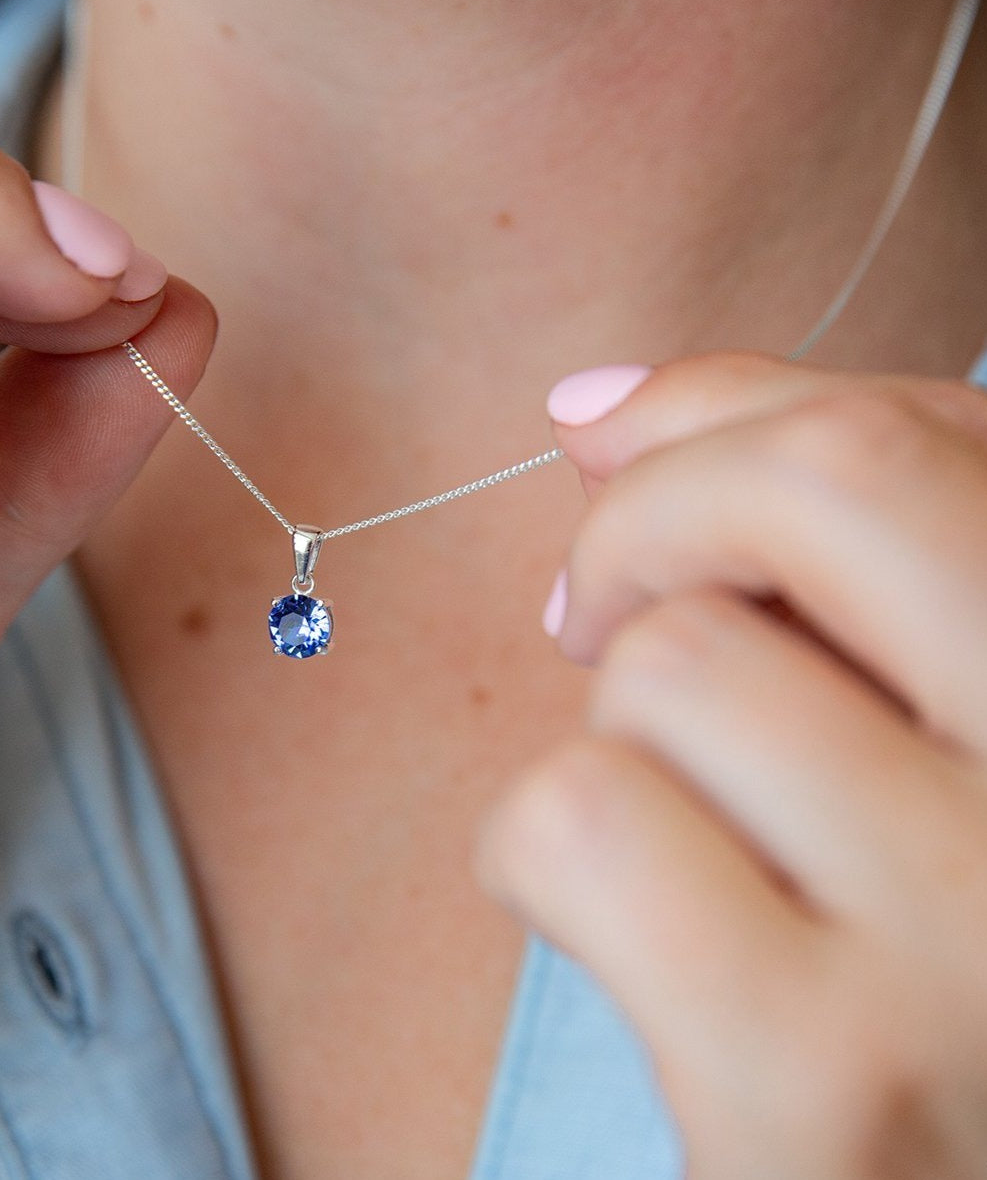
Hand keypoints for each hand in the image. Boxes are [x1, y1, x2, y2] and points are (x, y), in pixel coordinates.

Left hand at [478, 352, 986, 1179]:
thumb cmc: (923, 961)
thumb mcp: (925, 722)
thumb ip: (809, 540)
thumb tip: (590, 402)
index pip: (917, 429)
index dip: (728, 424)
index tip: (635, 474)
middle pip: (827, 478)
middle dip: (652, 513)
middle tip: (594, 606)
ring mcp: (985, 937)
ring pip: (674, 665)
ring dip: (622, 730)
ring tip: (684, 830)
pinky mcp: (820, 1080)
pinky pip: (584, 824)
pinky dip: (539, 850)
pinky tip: (610, 925)